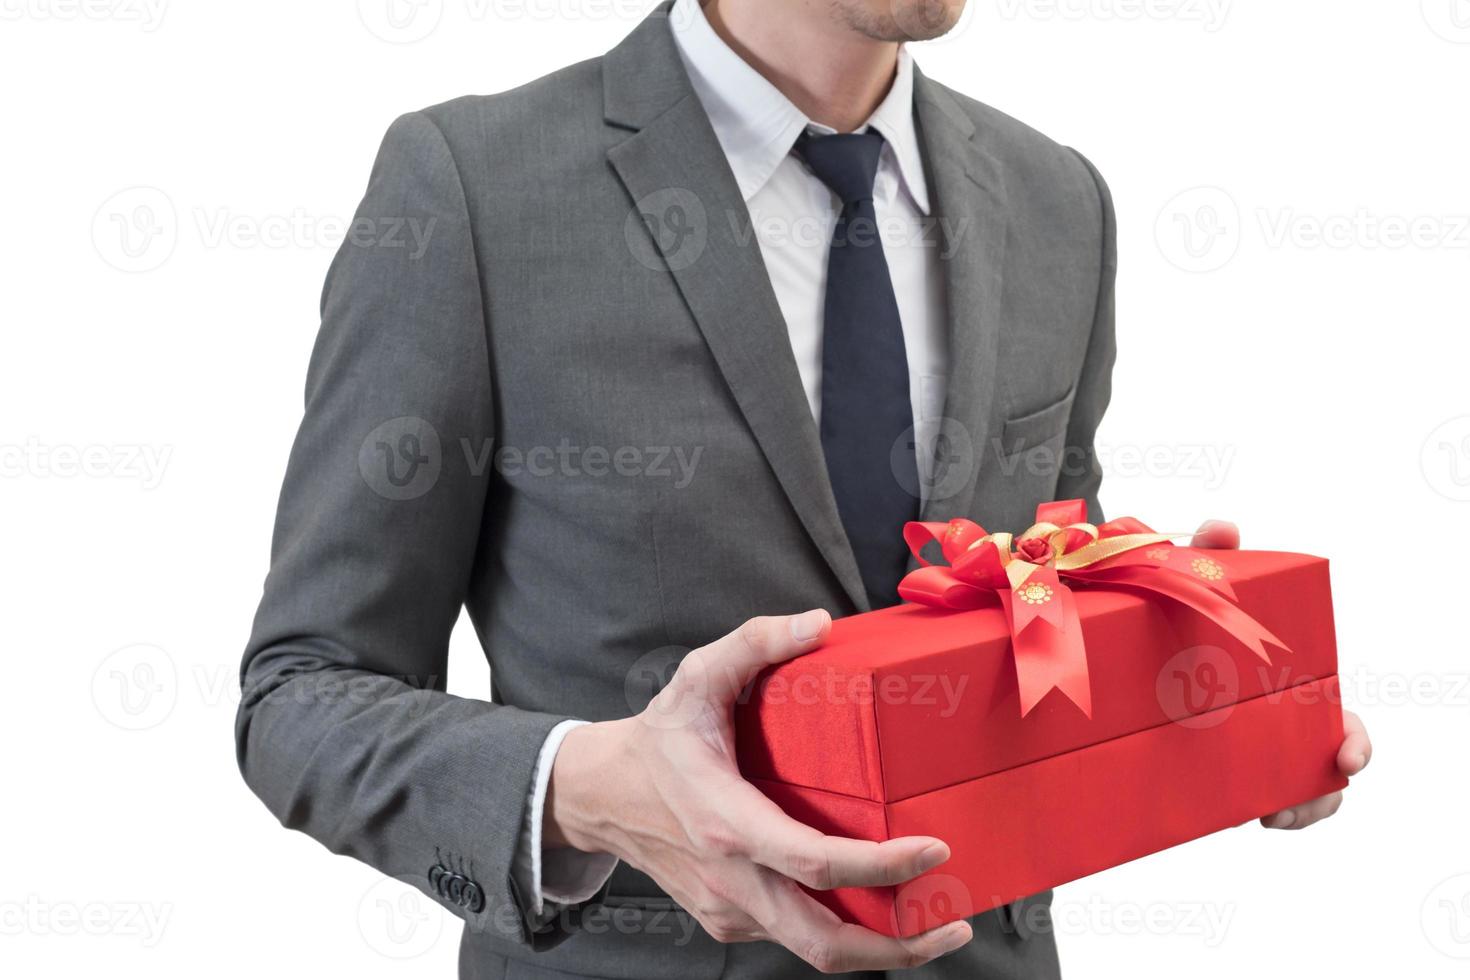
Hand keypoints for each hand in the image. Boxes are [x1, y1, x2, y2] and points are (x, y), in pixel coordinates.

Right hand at [545, 610, 972, 971]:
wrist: (599, 795)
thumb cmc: (657, 737)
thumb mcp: (697, 675)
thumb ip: (755, 642)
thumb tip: (819, 622)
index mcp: (728, 822)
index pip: (816, 863)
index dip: (882, 866)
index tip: (934, 848)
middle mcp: (731, 879)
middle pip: (824, 944)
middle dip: (898, 949)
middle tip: (956, 925)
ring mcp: (729, 909)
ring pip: (813, 950)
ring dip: (878, 948)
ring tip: (935, 924)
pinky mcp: (728, 920)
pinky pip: (792, 938)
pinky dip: (840, 931)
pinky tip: (876, 906)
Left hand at [1189, 520, 1372, 829]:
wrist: (1129, 627)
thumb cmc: (1184, 605)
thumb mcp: (1199, 578)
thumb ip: (1211, 552)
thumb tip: (1223, 527)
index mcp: (1293, 684)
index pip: (1341, 722)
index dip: (1353, 744)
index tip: (1346, 761)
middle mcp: (1278, 720)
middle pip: (1318, 771)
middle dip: (1316, 798)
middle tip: (1284, 812)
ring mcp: (1248, 745)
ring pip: (1286, 792)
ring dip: (1288, 811)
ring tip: (1264, 817)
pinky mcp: (1211, 765)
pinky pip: (1240, 799)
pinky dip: (1242, 810)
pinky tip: (1234, 813)